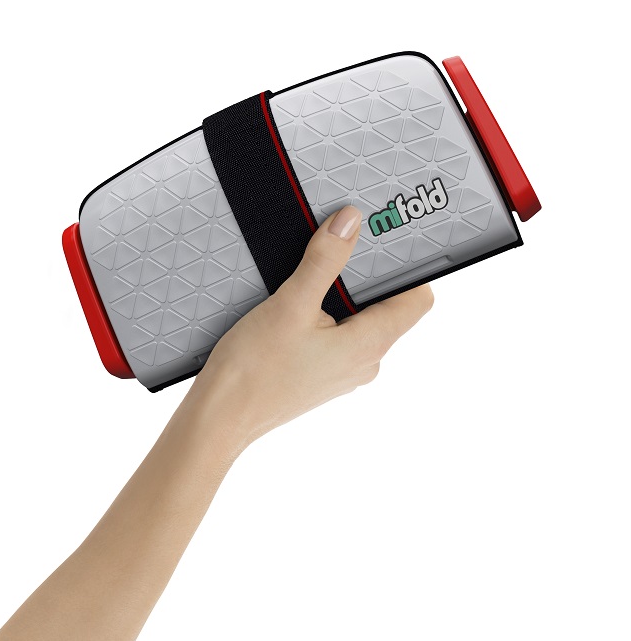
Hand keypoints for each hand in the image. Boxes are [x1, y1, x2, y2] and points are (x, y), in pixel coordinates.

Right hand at [184, 205, 433, 452]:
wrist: (221, 416)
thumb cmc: (254, 371)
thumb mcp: (291, 303)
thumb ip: (325, 260)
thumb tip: (349, 223)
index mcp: (370, 345)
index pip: (418, 299)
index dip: (409, 268)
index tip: (389, 243)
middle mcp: (365, 362)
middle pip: (387, 306)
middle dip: (367, 276)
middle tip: (342, 245)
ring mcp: (344, 370)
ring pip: (358, 320)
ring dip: (340, 295)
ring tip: (312, 275)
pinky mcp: (322, 373)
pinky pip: (337, 335)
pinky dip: (324, 314)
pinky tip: (295, 306)